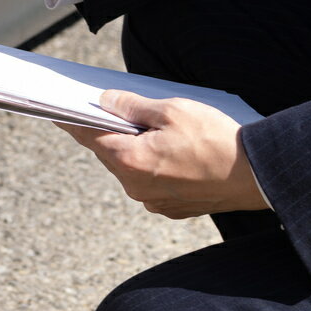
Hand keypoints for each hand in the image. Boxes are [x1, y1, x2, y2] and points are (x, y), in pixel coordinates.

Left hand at [59, 90, 268, 219]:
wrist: (257, 176)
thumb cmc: (215, 139)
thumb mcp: (171, 110)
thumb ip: (132, 106)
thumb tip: (106, 103)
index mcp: (130, 161)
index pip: (89, 135)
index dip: (71, 119)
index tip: (54, 109)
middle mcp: (135, 187)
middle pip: (109, 152)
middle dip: (107, 130)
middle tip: (103, 108)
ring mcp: (153, 201)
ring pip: (130, 167)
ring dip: (131, 147)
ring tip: (142, 124)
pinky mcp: (171, 208)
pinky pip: (150, 181)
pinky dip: (150, 163)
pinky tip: (166, 148)